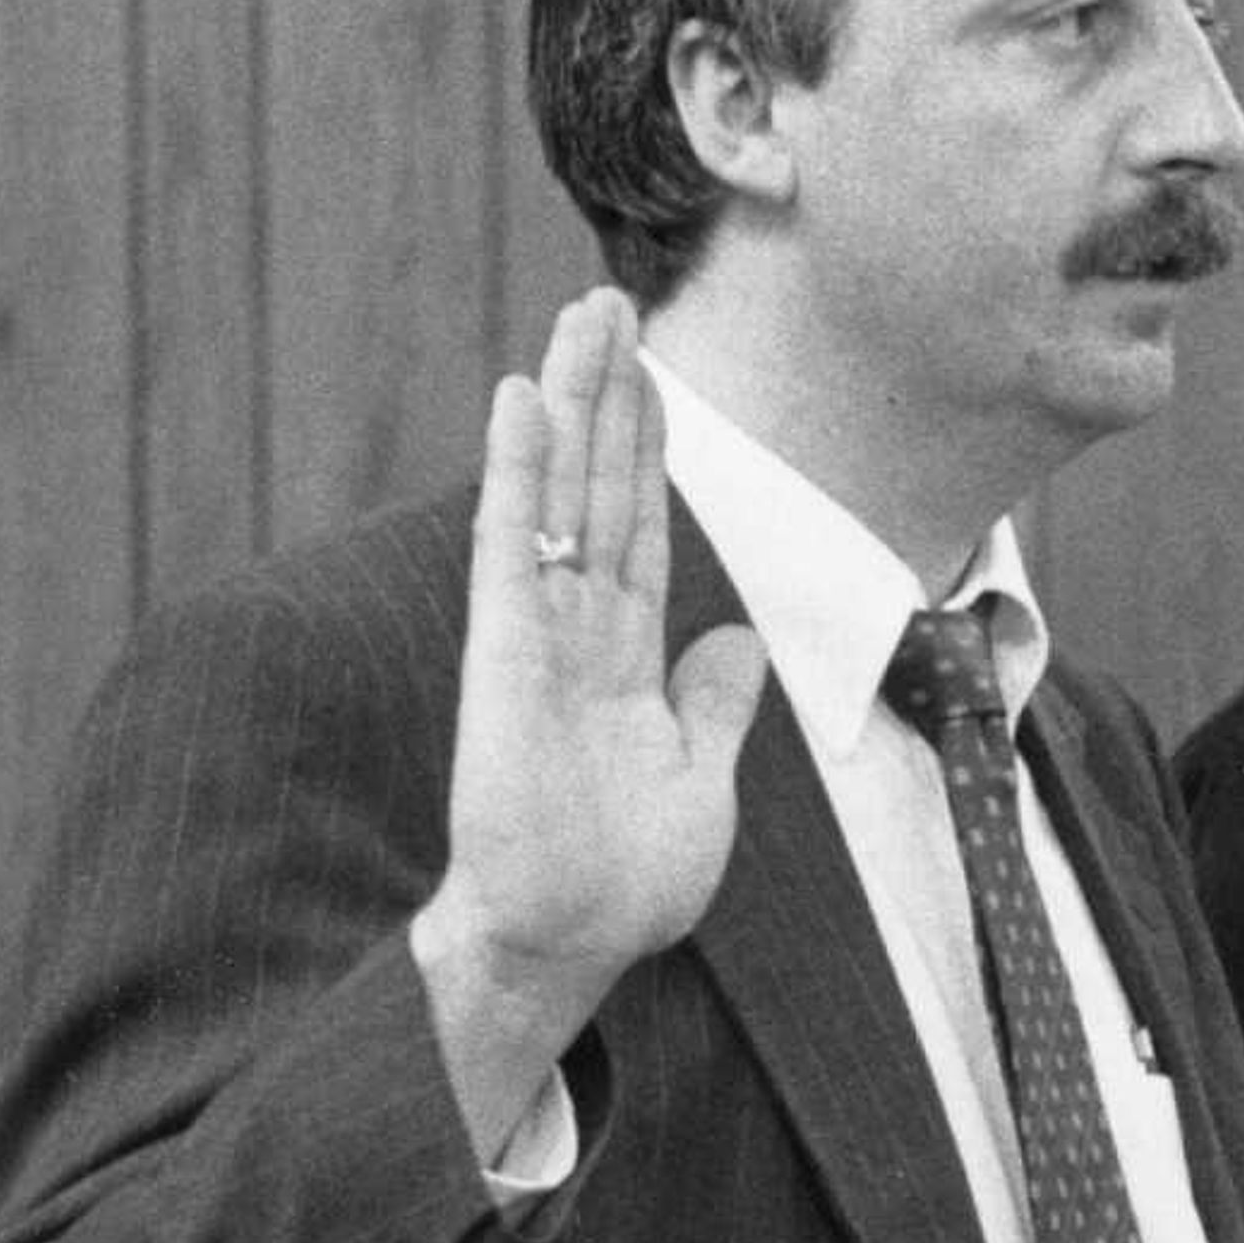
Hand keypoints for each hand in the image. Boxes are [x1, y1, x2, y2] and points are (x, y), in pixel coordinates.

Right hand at [415, 290, 768, 1136]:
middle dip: (611, 397)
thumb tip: (738, 642)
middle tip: (612, 301)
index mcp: (627, 659)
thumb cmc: (622, 881)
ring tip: (581, 314)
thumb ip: (710, 705)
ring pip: (562, 491)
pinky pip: (512, 542)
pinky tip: (520, 395)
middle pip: (600, 488)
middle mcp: (578, 630)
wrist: (564, 941)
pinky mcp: (505, 652)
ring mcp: (539, 633)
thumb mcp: (699, 781)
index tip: (654, 377)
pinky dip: (519, 468)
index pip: (642, 529)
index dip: (650, 453)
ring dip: (572, 401)